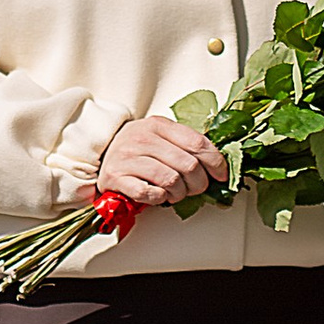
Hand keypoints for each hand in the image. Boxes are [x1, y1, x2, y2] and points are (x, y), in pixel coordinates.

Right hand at [97, 114, 230, 208]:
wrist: (101, 154)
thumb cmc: (138, 149)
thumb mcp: (161, 137)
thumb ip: (186, 145)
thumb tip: (218, 165)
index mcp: (158, 125)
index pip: (198, 144)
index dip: (215, 163)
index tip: (221, 176)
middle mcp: (142, 138)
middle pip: (188, 165)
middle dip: (199, 183)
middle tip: (195, 188)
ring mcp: (128, 158)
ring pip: (172, 181)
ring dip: (180, 193)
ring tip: (175, 193)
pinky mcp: (116, 178)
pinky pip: (150, 193)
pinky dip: (160, 198)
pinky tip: (158, 195)